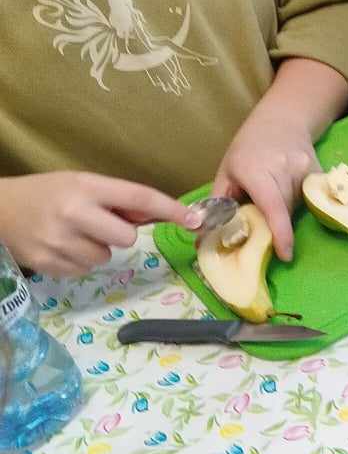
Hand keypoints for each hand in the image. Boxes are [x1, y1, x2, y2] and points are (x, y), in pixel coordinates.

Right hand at [0, 172, 189, 278]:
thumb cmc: (47, 193)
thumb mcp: (81, 184)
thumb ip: (116, 200)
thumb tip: (161, 216)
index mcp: (85, 187)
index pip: (138, 198)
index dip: (170, 209)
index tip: (194, 219)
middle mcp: (74, 213)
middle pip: (126, 238)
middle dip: (118, 234)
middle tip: (97, 224)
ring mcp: (59, 242)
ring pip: (106, 257)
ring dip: (96, 248)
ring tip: (72, 234)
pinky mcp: (49, 264)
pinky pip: (85, 270)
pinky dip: (78, 260)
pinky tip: (60, 246)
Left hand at [215, 101, 319, 261]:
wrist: (283, 119)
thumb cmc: (248, 148)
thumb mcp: (227, 171)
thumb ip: (218, 203)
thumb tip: (202, 236)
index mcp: (255, 171)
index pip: (272, 207)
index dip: (280, 233)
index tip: (284, 255)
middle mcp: (282, 169)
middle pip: (284, 211)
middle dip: (275, 225)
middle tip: (266, 229)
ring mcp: (303, 169)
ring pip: (297, 206)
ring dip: (285, 212)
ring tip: (274, 198)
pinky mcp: (316, 171)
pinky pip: (307, 197)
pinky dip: (298, 201)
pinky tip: (289, 189)